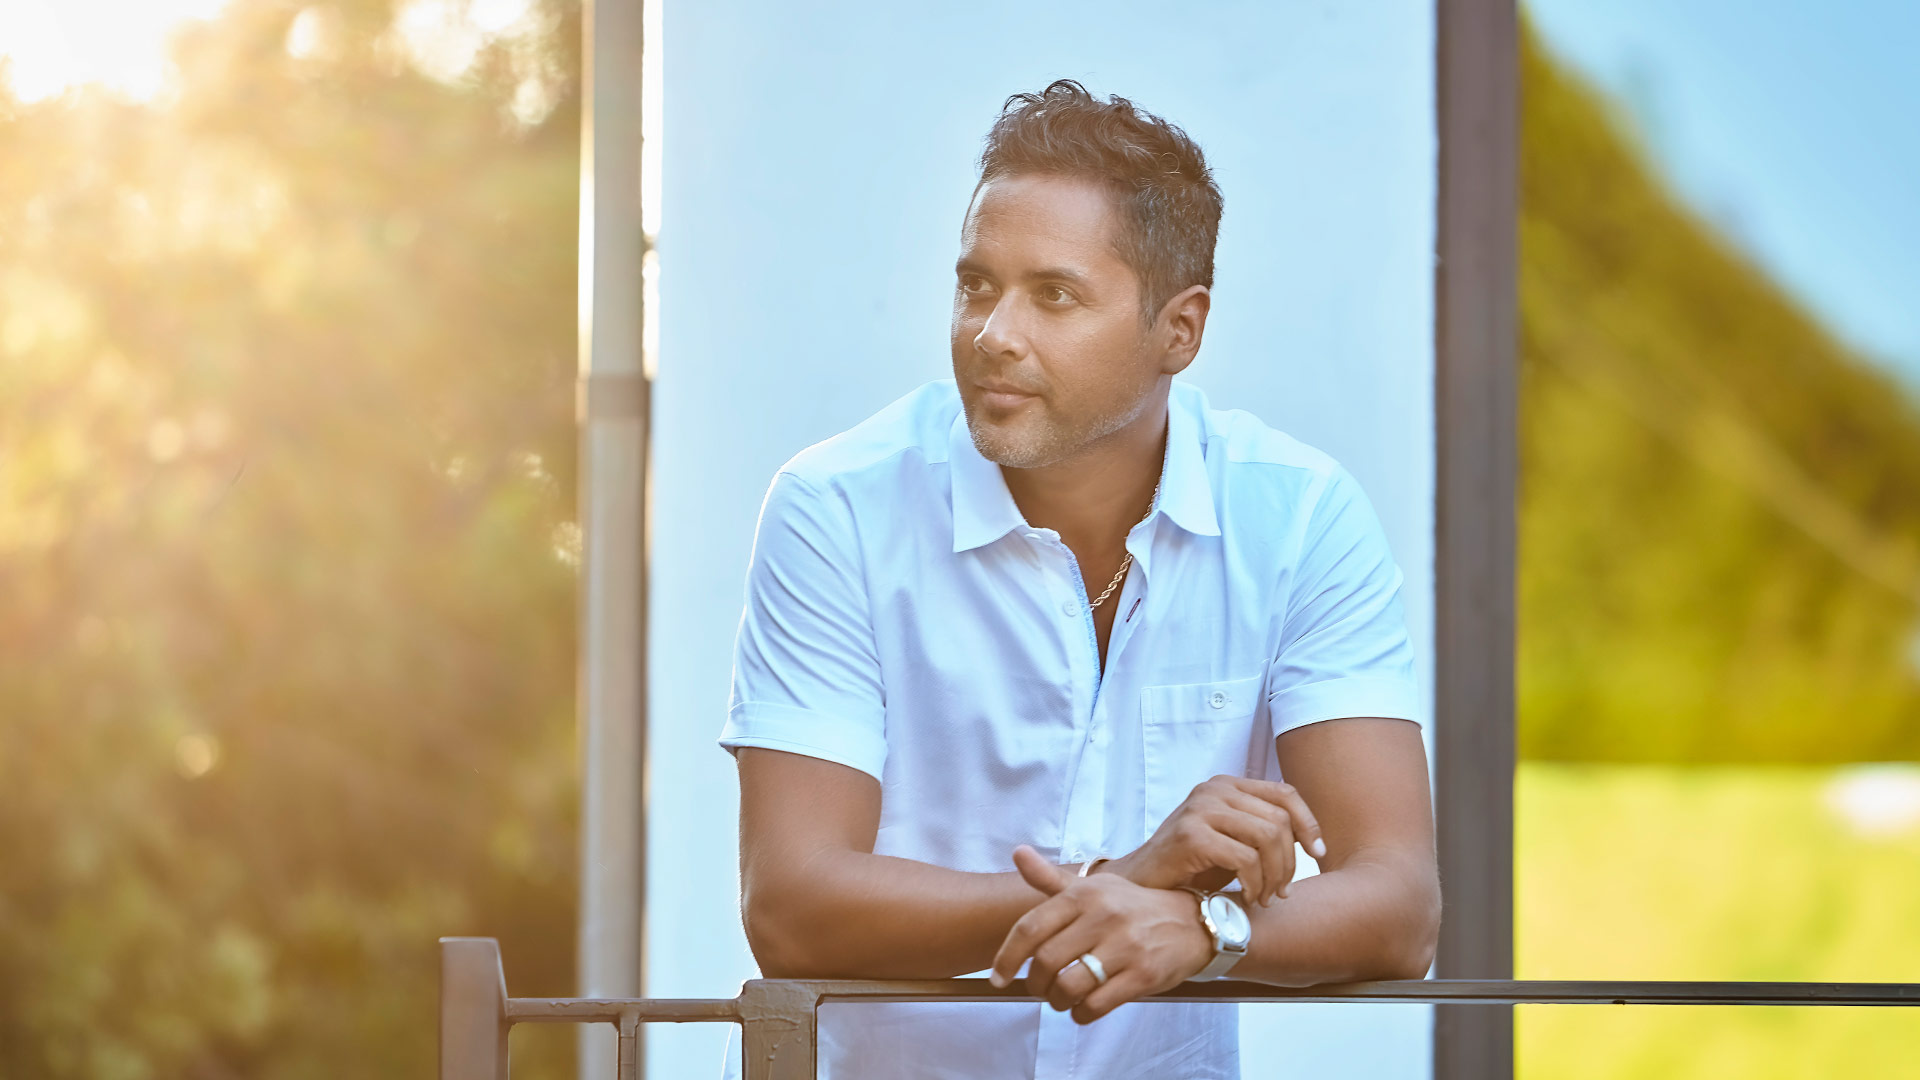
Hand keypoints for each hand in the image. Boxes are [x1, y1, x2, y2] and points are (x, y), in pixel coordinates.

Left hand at [990, 845, 1212, 1024]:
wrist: (1192, 923)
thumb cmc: (1134, 907)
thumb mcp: (1095, 887)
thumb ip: (1051, 879)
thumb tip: (1018, 852)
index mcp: (1086, 894)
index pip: (1031, 927)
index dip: (1008, 956)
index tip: (999, 977)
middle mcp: (1104, 915)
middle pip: (1046, 961)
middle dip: (1036, 983)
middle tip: (1040, 988)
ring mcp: (1125, 945)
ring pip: (1069, 986)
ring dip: (1057, 1001)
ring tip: (1062, 998)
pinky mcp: (1144, 974)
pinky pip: (1097, 1004)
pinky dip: (1081, 1013)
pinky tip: (1083, 1008)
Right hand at [1105, 775, 1324, 906]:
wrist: (1142, 884)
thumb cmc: (1191, 866)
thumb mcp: (1232, 841)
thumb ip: (1262, 830)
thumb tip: (1312, 840)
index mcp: (1226, 785)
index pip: (1284, 793)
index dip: (1308, 823)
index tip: (1317, 854)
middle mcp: (1214, 790)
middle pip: (1279, 819)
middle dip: (1289, 861)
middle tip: (1282, 891)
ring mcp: (1201, 809)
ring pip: (1267, 837)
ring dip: (1274, 875)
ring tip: (1266, 897)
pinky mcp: (1191, 834)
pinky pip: (1245, 858)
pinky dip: (1255, 883)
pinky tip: (1249, 898)